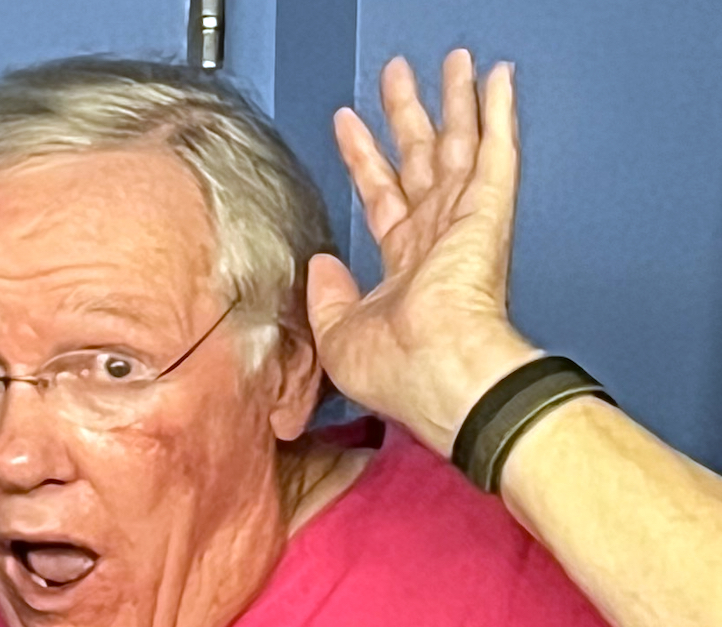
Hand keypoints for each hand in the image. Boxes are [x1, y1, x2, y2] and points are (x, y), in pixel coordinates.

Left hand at [305, 50, 542, 453]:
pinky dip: (498, 113)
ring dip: (454, 100)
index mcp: (406, 270)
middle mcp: (437, 241)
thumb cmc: (399, 370)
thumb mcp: (337, 335)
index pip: (383, 199)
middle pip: (421, 161)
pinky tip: (497, 79)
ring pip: (458, 144)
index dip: (365, 160)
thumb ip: (327, 297)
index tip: (348, 125)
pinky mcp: (488, 213)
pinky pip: (496, 151)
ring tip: (449, 62)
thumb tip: (321, 265)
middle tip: (397, 77)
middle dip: (407, 116)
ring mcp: (465, 223)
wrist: (440, 372)